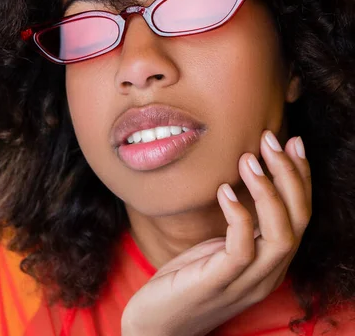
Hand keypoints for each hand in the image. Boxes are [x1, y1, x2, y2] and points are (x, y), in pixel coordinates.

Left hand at [121, 131, 311, 335]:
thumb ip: (241, 222)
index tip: (291, 142)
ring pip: (280, 236)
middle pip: (299, 221)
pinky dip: (238, 215)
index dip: (301, 177)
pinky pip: (241, 250)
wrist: (155, 324)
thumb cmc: (187, 279)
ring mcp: (245, 283)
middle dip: (290, 175)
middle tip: (271, 139)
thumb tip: (249, 174)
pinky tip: (223, 190)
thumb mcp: (220, 244)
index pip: (301, 216)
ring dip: (269, 192)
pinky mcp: (218, 284)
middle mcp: (268, 273)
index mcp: (271, 262)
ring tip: (249, 159)